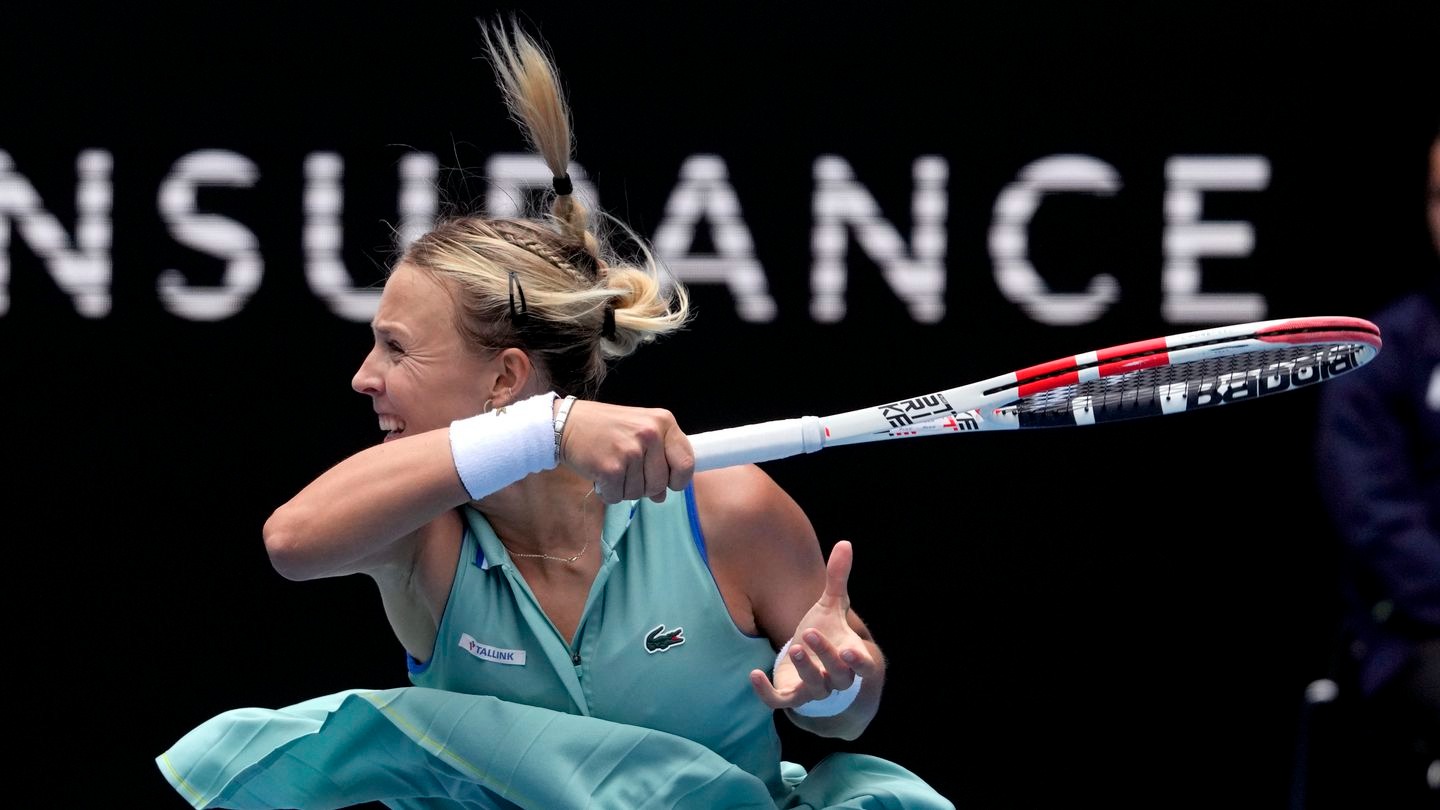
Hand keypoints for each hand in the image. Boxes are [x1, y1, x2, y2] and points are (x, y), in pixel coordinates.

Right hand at [558, 400, 694, 502]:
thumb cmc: (605, 428)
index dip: (679, 480)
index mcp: (663, 421)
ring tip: (612, 468)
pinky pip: (618, 497)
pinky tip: (600, 475)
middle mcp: (650, 434)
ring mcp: (631, 451)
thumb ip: (656, 459)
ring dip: (624, 489)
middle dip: (645, 486)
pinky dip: (608, 492)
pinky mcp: (611, 468)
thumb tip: (662, 495)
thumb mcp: (638, 431)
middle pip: (660, 483)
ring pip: (639, 493)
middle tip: (627, 472)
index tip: (669, 483)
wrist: (565, 424)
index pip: (687, 462)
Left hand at [748, 540, 877, 711]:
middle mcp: (836, 678)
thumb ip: (837, 578)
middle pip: (838, 676)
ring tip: (794, 648)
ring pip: (814, 688)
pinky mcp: (790, 696)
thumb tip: (845, 543)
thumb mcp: (830, 604)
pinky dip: (766, 692)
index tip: (850, 650)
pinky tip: (753, 675)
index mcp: (849, 656)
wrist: (809, 658)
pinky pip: (779, 701)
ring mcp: (813, 689)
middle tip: (809, 634)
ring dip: (805, 670)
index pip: (864, 667)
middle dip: (825, 656)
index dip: (860, 662)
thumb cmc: (825, 630)